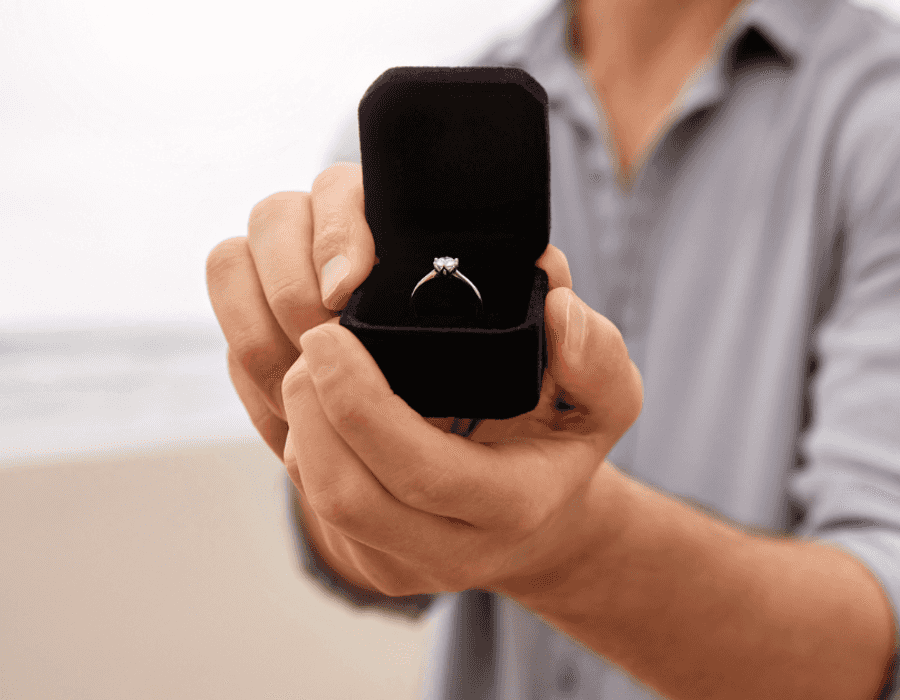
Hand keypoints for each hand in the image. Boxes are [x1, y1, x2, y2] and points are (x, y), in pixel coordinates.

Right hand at [205, 162, 578, 451]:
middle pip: (273, 219)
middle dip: (286, 292)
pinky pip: (233, 345)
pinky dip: (251, 378)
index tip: (347, 289)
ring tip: (309, 397)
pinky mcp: (277, 356)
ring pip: (234, 273)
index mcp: (435, 242)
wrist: (499, 485)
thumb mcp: (598, 401)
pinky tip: (294, 420)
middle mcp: (363, 254)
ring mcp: (309, 302)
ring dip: (259, 339)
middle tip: (322, 355)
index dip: (334, 230)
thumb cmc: (548, 427)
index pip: (350, 191)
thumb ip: (599, 361)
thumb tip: (559, 306)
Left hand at [207, 162, 643, 594]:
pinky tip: (305, 385)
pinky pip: (304, 497)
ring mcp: (398, 560)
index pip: (420, 473)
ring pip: (316, 501)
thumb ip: (596, 354)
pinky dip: (290, 432)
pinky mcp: (360, 554)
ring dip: (295, 420)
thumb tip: (557, 306)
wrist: (538, 516)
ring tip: (308, 358)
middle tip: (311, 338)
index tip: (332, 332)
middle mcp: (449, 549)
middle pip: (348, 497)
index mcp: (511, 506)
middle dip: (312, 410)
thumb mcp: (608, 398)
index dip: (362, 405)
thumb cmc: (562, 442)